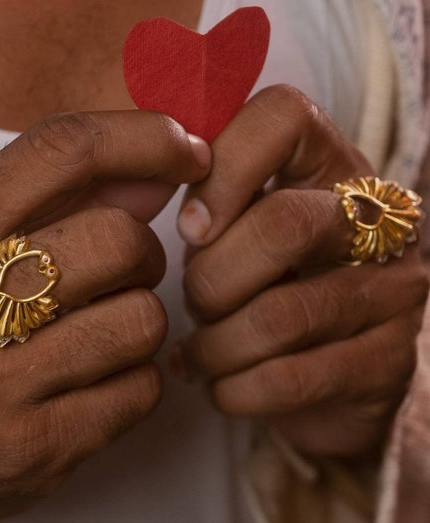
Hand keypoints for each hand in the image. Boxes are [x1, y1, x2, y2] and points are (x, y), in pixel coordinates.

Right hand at [0, 111, 210, 522]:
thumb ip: (61, 197)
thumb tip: (165, 165)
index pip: (60, 152)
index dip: (142, 139)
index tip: (186, 151)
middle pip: (119, 241)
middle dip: (145, 252)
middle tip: (124, 272)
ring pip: (143, 320)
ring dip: (143, 318)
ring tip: (106, 329)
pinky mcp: (36, 448)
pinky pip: (143, 389)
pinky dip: (138, 378)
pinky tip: (100, 381)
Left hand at [176, 85, 428, 457]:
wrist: (333, 372)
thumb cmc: (266, 287)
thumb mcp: (237, 234)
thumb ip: (206, 204)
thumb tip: (144, 188)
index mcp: (331, 168)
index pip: (284, 116)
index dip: (222, 168)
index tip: (188, 227)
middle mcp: (379, 221)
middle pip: (283, 226)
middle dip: (210, 279)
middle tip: (193, 304)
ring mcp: (394, 294)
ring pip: (280, 316)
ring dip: (215, 345)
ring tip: (197, 354)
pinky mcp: (388, 365)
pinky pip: (290, 380)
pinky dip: (233, 389)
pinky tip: (218, 386)